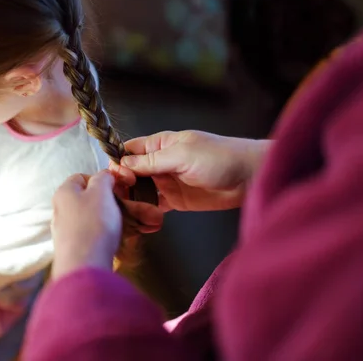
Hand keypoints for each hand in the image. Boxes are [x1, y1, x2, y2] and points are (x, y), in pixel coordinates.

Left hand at [50, 171, 162, 279]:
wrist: (84, 268)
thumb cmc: (91, 225)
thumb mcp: (100, 191)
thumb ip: (104, 178)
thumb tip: (105, 175)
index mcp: (65, 193)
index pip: (83, 178)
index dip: (103, 179)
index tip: (121, 185)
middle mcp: (66, 211)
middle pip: (99, 201)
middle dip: (128, 204)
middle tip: (149, 208)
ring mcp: (74, 231)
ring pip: (106, 219)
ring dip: (131, 219)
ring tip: (154, 222)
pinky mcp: (83, 248)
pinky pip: (105, 235)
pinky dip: (122, 233)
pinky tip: (139, 234)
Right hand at [111, 131, 270, 211]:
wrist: (250, 178)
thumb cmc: (219, 158)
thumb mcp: (182, 155)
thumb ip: (151, 161)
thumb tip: (121, 164)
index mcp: (159, 145)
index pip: (128, 151)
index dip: (117, 162)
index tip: (112, 178)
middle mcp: (159, 163)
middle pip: (129, 173)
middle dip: (120, 184)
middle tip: (116, 199)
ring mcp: (166, 183)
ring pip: (139, 190)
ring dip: (131, 199)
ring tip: (124, 211)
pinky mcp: (175, 201)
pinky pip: (153, 205)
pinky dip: (145, 211)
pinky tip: (139, 217)